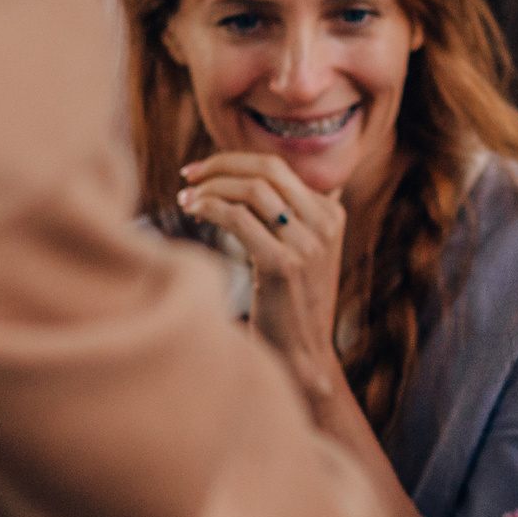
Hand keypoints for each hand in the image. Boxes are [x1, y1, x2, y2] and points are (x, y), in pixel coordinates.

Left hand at [177, 153, 347, 401]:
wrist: (303, 355)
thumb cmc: (293, 304)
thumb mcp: (308, 253)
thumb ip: (302, 218)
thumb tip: (292, 185)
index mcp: (331, 215)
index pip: (278, 167)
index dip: (234, 162)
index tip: (203, 171)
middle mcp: (324, 224)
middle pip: (267, 169)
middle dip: (220, 165)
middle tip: (189, 175)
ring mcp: (306, 245)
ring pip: (251, 189)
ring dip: (210, 188)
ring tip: (186, 200)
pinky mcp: (282, 266)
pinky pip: (237, 218)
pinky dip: (209, 208)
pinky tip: (192, 213)